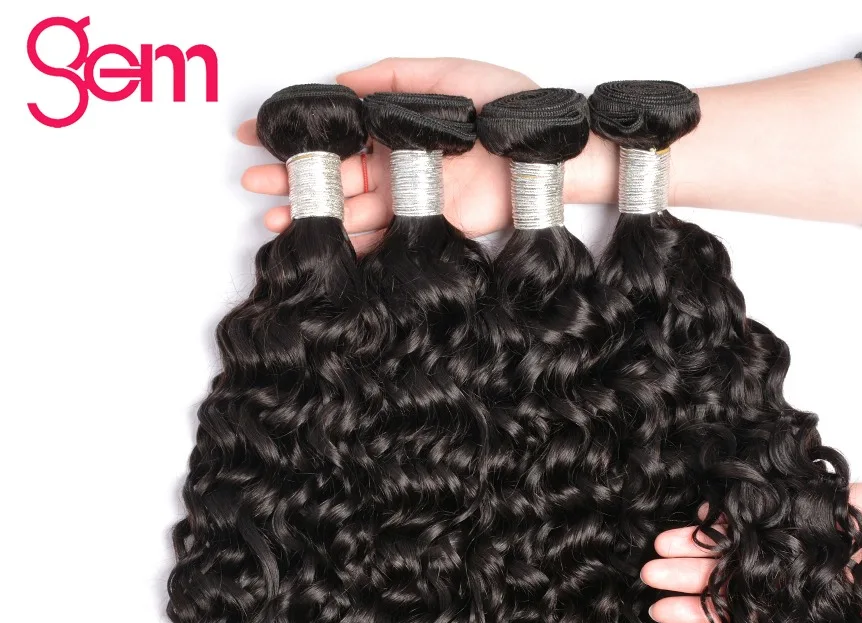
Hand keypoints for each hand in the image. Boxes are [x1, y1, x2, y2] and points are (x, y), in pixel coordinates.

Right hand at [236, 58, 617, 247]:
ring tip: (274, 218)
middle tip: (253, 181)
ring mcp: (408, 197)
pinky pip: (383, 239)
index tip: (257, 134)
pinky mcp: (426, 227)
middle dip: (292, 178)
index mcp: (396, 125)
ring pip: (350, 208)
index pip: (336, 129)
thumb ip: (390, 79)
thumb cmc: (505, 107)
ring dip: (313, 214)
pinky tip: (323, 245)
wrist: (542, 153)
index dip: (296, 132)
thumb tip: (340, 81)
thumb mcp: (442, 74)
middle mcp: (397, 162)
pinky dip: (352, 245)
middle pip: (334, 173)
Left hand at [640, 483, 861, 622]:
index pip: (739, 620)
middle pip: (730, 579)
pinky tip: (705, 508)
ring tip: (664, 540)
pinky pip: (769, 506)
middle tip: (650, 571)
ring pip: (740, 543)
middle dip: (689, 576)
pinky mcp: (817, 508)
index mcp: (803, 618)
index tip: (661, 611)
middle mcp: (795, 582)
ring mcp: (802, 543)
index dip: (699, 616)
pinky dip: (738, 508)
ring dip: (703, 542)